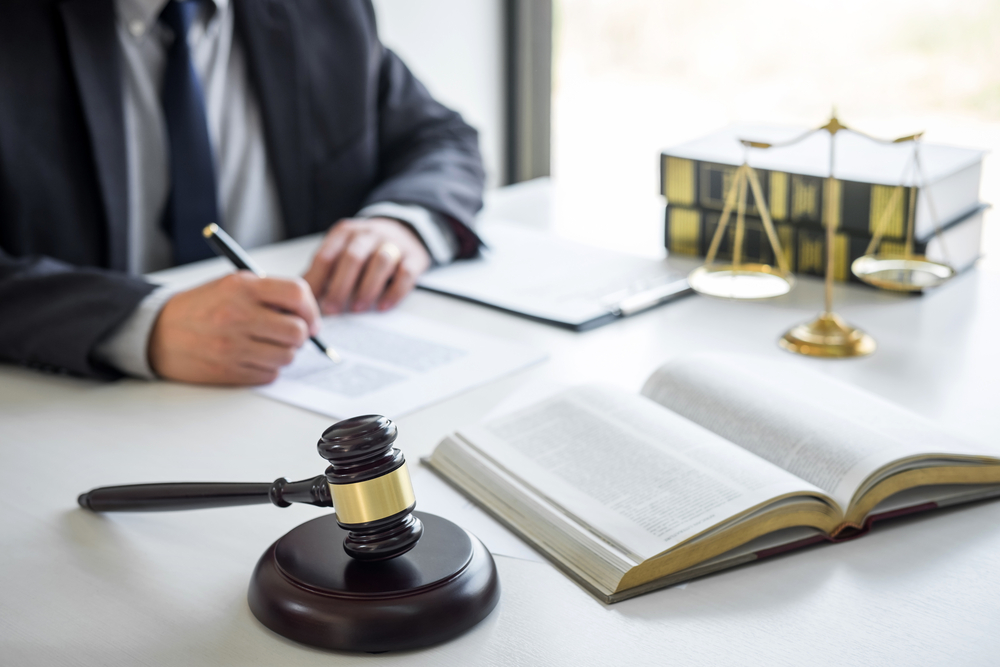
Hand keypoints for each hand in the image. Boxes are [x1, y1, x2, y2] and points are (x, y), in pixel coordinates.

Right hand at [148, 272, 320, 384]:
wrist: (156, 332)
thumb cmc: (200, 308)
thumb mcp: (231, 285)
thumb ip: (268, 294)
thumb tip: (307, 315)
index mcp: (242, 287)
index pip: (297, 293)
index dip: (310, 309)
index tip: (309, 319)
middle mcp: (238, 315)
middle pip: (297, 331)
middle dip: (300, 335)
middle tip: (288, 334)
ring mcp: (233, 346)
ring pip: (287, 356)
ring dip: (284, 353)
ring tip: (266, 345)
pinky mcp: (229, 371)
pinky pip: (269, 375)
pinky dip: (267, 369)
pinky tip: (252, 358)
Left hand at [303, 217, 430, 314]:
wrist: (404, 230)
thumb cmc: (366, 248)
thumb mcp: (341, 250)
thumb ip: (322, 271)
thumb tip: (300, 295)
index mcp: (345, 233)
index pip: (327, 255)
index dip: (318, 280)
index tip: (311, 302)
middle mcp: (368, 235)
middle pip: (353, 258)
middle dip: (340, 286)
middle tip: (333, 309)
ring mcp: (393, 244)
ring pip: (380, 262)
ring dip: (367, 287)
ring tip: (358, 309)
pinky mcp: (413, 257)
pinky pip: (405, 273)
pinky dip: (394, 292)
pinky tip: (383, 306)